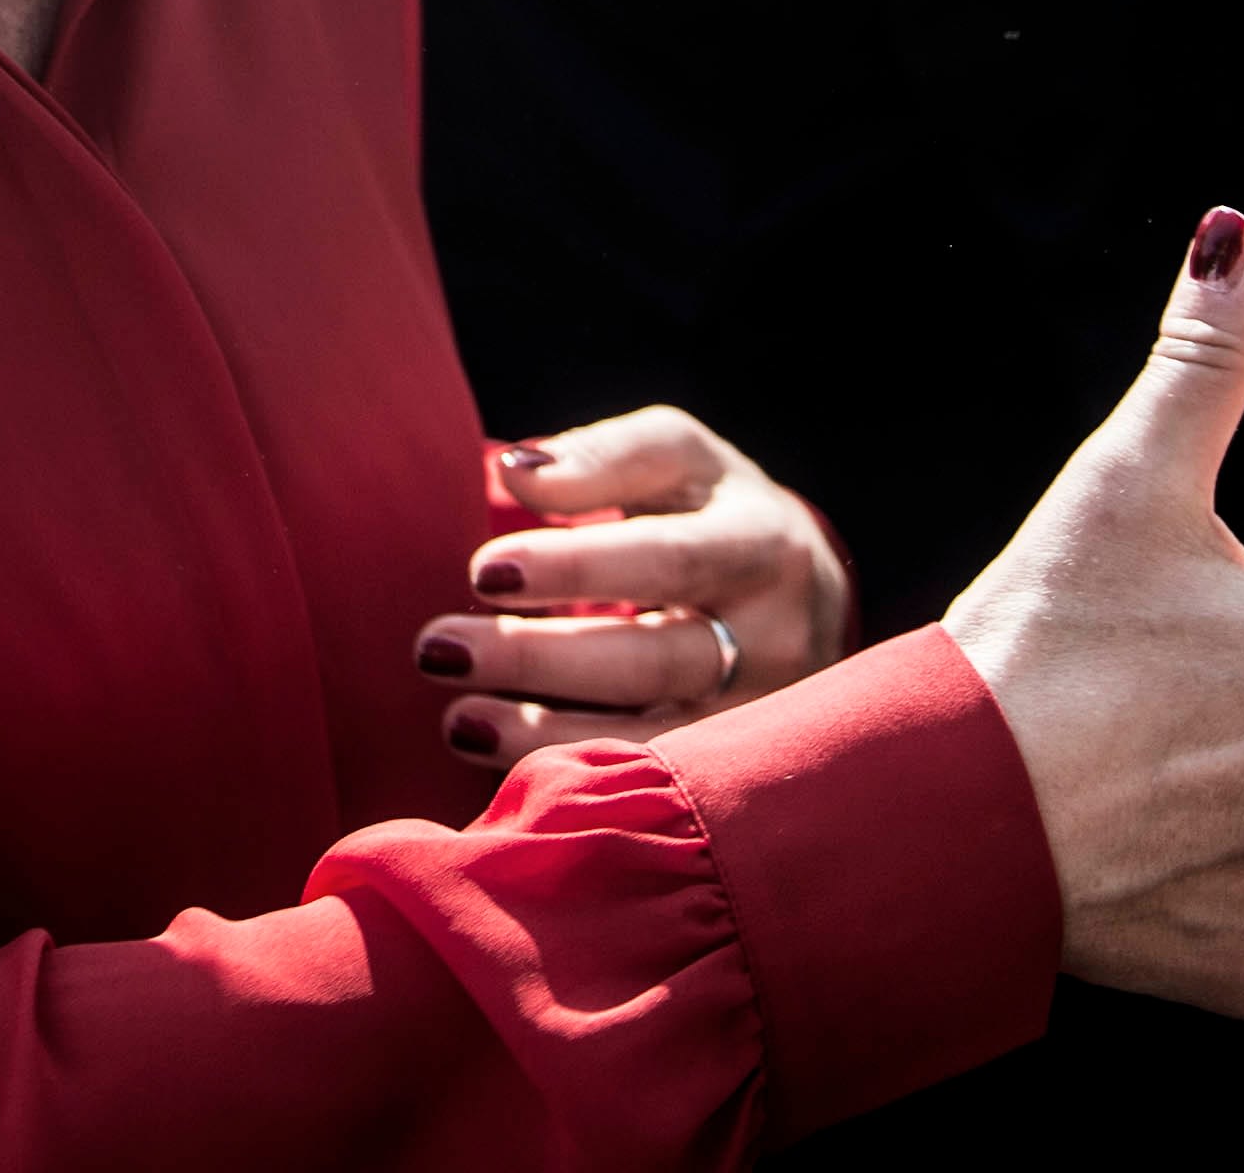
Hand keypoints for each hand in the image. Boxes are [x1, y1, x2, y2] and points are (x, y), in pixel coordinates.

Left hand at [414, 408, 852, 766]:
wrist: (807, 600)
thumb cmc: (713, 513)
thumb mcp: (679, 461)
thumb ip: (603, 456)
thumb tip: (517, 473)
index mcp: (763, 547)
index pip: (667, 560)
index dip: (575, 568)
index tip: (482, 571)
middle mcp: (777, 641)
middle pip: (653, 661)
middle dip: (538, 660)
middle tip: (436, 649)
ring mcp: (763, 721)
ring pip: (653, 741)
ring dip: (544, 738)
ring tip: (455, 723)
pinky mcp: (738, 779)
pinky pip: (651, 786)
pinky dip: (576, 780)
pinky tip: (508, 780)